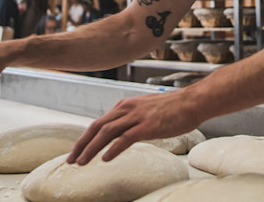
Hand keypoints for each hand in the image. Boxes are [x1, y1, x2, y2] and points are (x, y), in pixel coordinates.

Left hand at [66, 90, 202, 164]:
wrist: (192, 102)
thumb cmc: (172, 108)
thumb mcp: (145, 110)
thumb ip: (131, 118)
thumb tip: (121, 132)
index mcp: (124, 106)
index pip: (98, 122)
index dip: (85, 138)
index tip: (76, 151)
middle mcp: (127, 109)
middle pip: (97, 126)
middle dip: (82, 144)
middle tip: (70, 160)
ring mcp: (137, 117)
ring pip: (107, 132)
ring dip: (92, 148)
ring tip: (82, 162)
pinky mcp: (148, 126)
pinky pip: (126, 138)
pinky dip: (113, 148)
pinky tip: (106, 158)